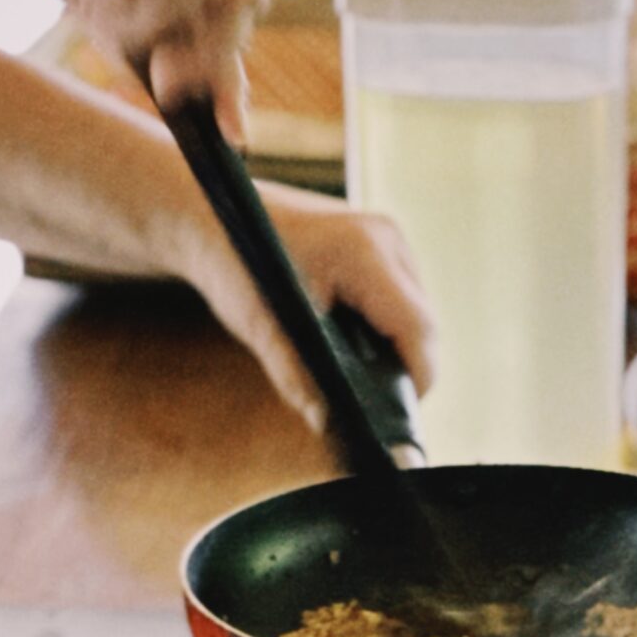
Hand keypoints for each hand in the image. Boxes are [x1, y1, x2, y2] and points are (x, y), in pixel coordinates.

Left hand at [183, 182, 436, 430]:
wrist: (213, 214)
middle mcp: (387, 238)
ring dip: (395, 346)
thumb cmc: (234, 263)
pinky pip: (402, 297)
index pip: (417, 328)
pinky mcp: (382, 243)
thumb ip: (295, 377)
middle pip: (423, 323)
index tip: (396, 412)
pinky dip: (385, 325)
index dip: (415, 378)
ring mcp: (388, 237)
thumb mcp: (261, 326)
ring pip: (416, 311)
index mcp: (363, 252)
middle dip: (403, 367)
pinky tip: (353, 340)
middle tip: (373, 403)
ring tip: (359, 372)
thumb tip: (324, 422)